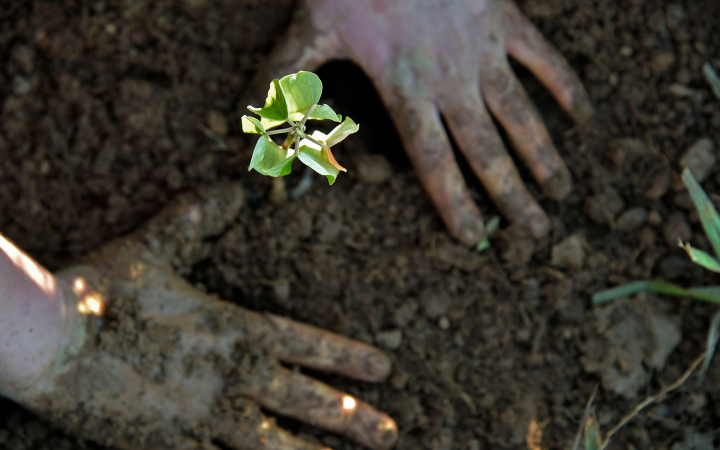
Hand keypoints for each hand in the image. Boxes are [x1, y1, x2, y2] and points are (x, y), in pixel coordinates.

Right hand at [15, 184, 397, 449]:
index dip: (349, 358)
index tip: (384, 370)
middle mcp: (233, 377)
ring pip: (275, 445)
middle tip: (389, 432)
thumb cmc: (104, 288)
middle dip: (353, 417)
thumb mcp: (156, 244)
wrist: (52, 339)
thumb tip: (232, 186)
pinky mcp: (172, 446)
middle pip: (307, 402)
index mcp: (237, 329)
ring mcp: (206, 417)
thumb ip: (197, 217)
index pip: (309, 345)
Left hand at [248, 0, 592, 244]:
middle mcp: (450, 79)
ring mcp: (482, 49)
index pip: (432, 160)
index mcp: (405, 89)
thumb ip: (285, 82)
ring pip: (519, 112)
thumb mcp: (310, 30)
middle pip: (485, 149)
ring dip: (541, 152)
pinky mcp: (504, 18)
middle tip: (534, 232)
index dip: (453, 201)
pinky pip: (542, 57)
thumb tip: (254, 135)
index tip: (473, 237)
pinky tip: (581, 115)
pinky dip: (564, 84)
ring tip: (561, 190)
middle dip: (510, 193)